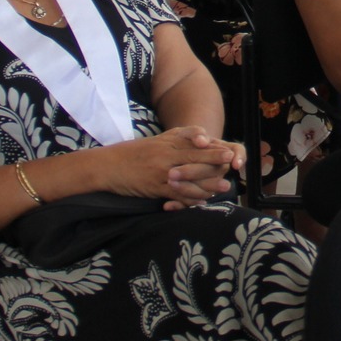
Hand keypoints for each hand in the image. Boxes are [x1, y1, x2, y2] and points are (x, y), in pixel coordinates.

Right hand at [91, 126, 242, 206]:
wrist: (109, 166)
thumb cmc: (134, 153)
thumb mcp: (157, 141)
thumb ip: (178, 139)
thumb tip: (202, 139)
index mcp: (166, 142)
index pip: (192, 141)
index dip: (211, 146)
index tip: (226, 148)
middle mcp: (165, 155)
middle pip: (194, 156)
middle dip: (215, 159)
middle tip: (232, 161)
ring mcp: (161, 172)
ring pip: (189, 177)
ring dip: (208, 183)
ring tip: (224, 186)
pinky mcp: (155, 188)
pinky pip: (177, 194)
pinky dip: (190, 199)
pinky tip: (202, 201)